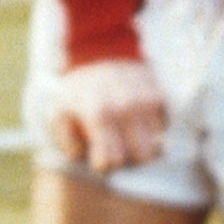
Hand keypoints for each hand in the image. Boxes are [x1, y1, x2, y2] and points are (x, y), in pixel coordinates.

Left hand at [42, 54, 168, 176]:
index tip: (99, 158)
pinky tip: (136, 120)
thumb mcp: (60, 115)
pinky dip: (151, 130)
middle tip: (115, 148)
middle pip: (141, 157)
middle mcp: (126, 106)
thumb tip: (85, 155)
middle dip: (128, 159)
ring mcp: (146, 100)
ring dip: (140, 145)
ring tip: (124, 132)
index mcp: (99, 113)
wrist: (96, 59)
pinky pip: (163, 129)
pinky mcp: (160, 95)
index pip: (112, 161)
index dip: (104, 165)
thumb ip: (68, 142)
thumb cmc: (76, 95)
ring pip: (155, 146)